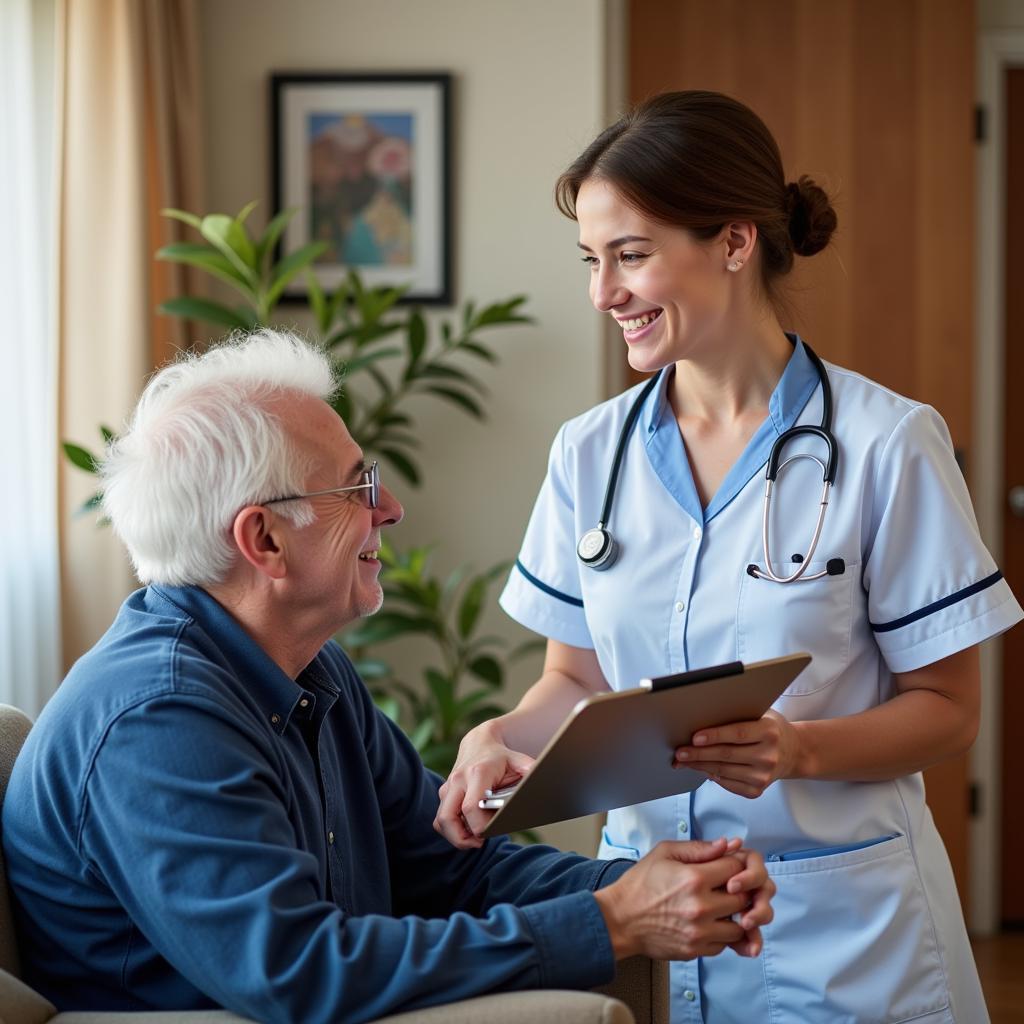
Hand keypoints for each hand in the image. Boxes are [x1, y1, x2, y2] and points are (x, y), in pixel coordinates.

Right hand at [433, 720, 534, 848]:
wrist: (478, 743)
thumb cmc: (501, 756)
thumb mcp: (518, 760)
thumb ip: (529, 770)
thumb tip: (540, 781)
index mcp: (478, 773)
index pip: (471, 808)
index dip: (479, 827)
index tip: (491, 832)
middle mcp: (459, 780)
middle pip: (447, 818)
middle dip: (462, 838)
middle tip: (480, 842)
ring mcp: (448, 787)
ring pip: (440, 821)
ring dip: (455, 836)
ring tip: (474, 839)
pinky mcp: (444, 793)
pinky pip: (440, 819)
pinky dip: (451, 830)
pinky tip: (468, 830)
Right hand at [593, 838, 773, 960]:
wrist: (620, 919)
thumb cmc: (640, 884)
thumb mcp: (665, 853)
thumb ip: (699, 848)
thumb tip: (729, 844)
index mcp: (694, 878)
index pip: (736, 868)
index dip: (735, 864)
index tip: (727, 866)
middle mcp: (701, 907)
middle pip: (743, 897)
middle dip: (739, 889)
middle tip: (726, 886)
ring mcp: (699, 932)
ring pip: (740, 925)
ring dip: (734, 915)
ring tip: (719, 906)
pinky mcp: (696, 951)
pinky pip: (724, 944)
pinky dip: (721, 934)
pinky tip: (708, 922)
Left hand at [673, 709, 802, 797]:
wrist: (794, 752)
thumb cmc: (770, 729)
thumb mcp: (761, 714)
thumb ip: (738, 715)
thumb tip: (703, 717)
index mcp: (769, 732)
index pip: (737, 734)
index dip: (714, 736)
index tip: (694, 737)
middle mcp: (768, 755)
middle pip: (726, 755)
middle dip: (698, 754)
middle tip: (680, 752)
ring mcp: (764, 776)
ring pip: (723, 771)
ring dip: (700, 766)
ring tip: (683, 760)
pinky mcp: (758, 790)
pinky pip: (728, 784)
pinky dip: (712, 776)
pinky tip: (701, 769)